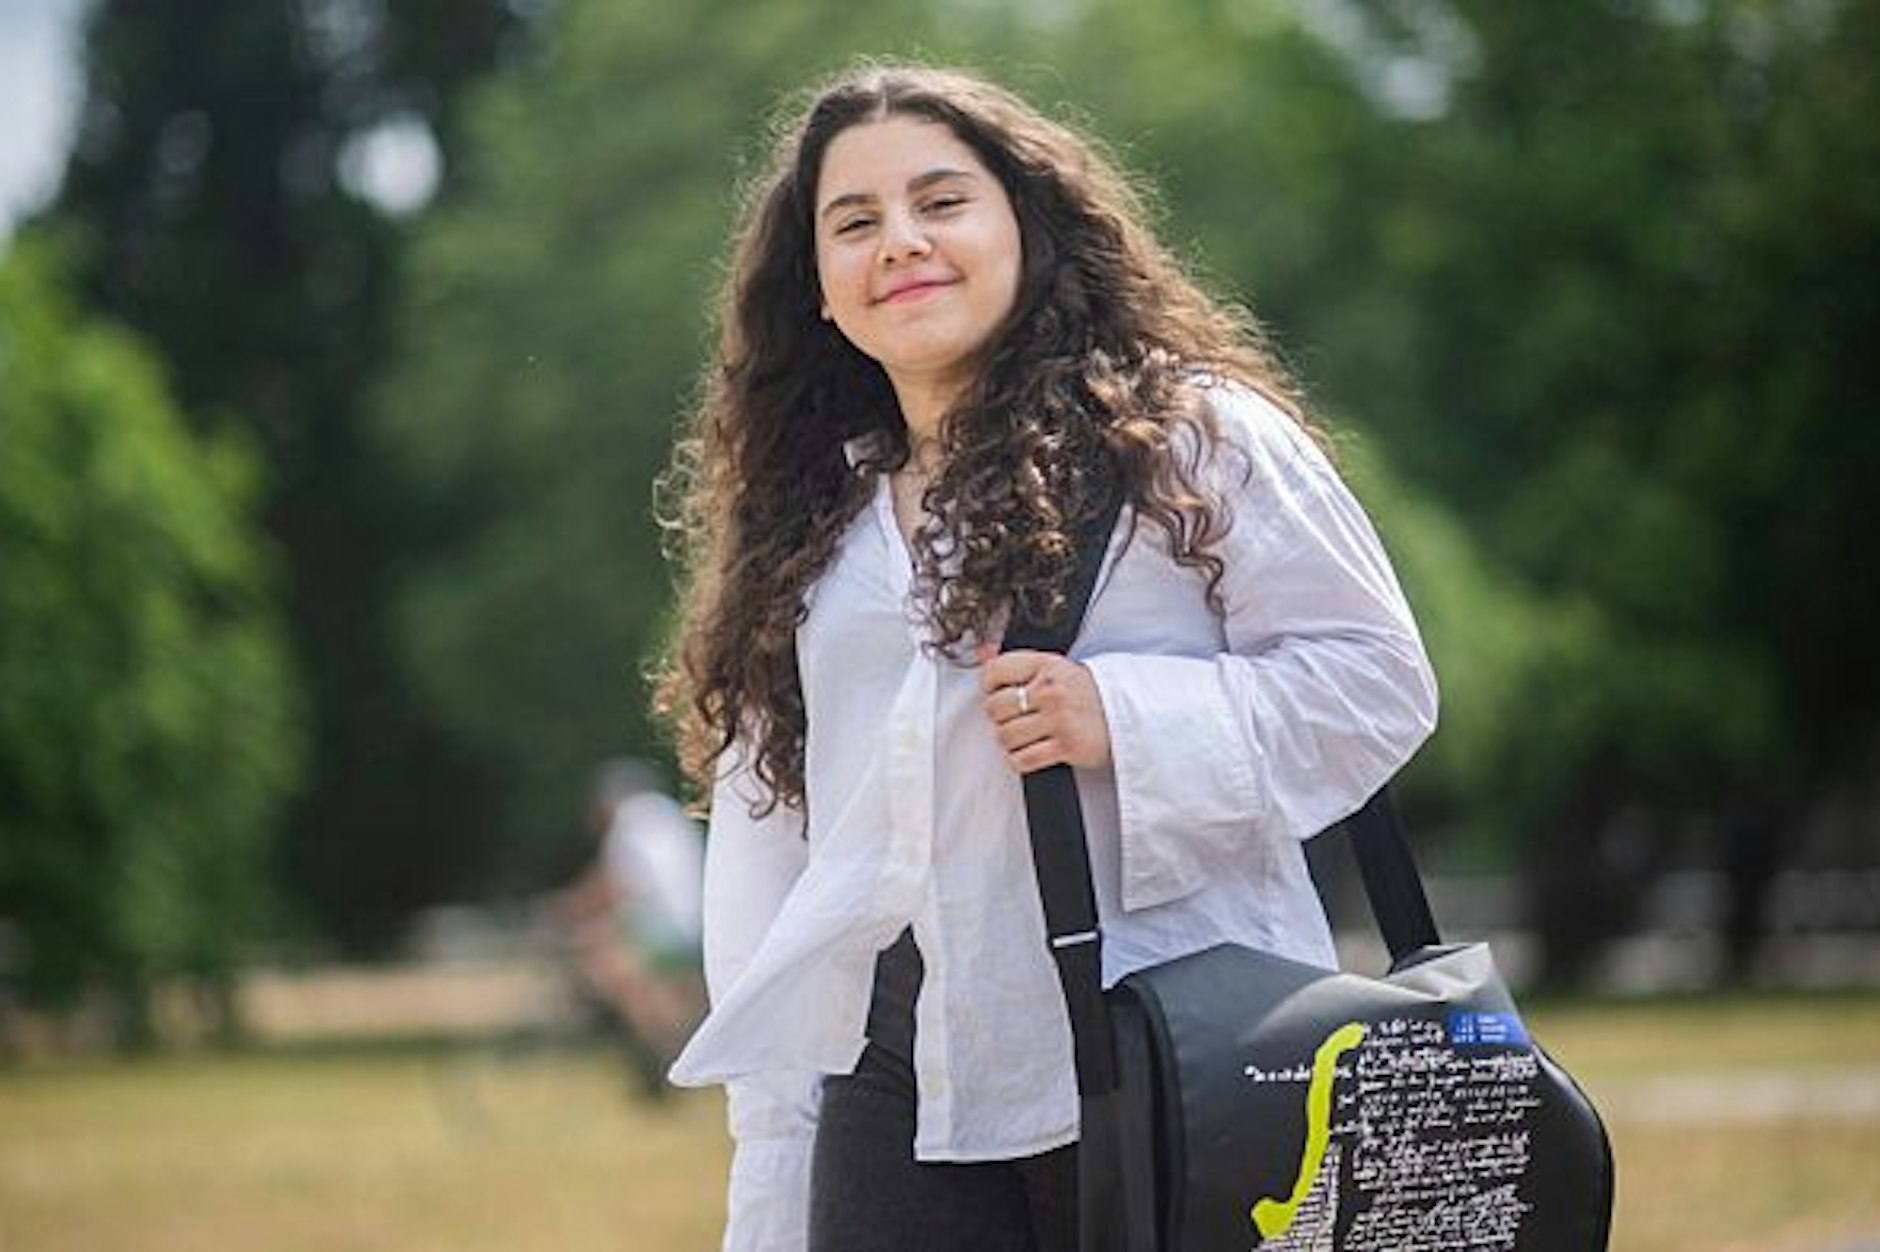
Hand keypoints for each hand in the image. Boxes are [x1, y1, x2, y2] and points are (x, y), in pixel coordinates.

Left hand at [976, 642, 1112, 773]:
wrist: (1126, 716)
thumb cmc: (1086, 694)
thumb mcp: (1055, 669)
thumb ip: (1019, 663)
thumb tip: (983, 652)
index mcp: (1047, 665)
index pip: (995, 671)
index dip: (989, 686)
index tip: (996, 693)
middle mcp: (1051, 690)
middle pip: (995, 708)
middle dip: (999, 717)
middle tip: (1013, 718)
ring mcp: (1059, 719)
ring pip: (1005, 736)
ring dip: (1010, 741)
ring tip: (1024, 736)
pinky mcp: (1066, 746)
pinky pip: (1022, 759)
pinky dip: (1019, 760)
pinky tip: (1029, 751)